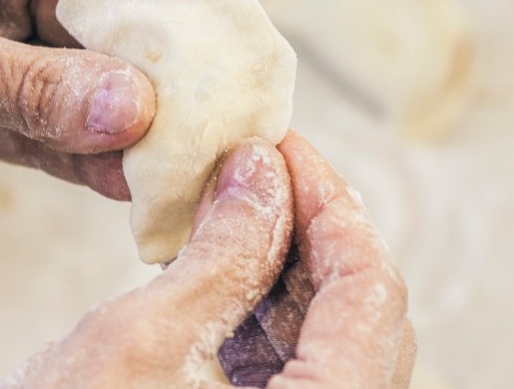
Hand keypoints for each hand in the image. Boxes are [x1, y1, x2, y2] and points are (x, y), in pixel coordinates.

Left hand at [0, 0, 224, 272]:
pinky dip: (99, 160)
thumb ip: (25, 84)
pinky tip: (139, 185)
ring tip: (197, 147)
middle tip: (226, 92)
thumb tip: (141, 109)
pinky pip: (59, 134)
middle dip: (164, 46)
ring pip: (91, 72)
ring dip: (140, 111)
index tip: (221, 13)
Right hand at [2, 133, 414, 387]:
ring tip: (233, 208)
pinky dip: (261, 317)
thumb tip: (262, 172)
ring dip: (285, 270)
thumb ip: (221, 252)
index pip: (372, 291)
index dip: (332, 205)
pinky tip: (219, 270)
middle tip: (260, 168)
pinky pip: (292, 374)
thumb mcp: (141, 342)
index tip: (284, 147)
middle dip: (310, 231)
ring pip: (330, 343)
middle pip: (362, 316)